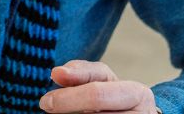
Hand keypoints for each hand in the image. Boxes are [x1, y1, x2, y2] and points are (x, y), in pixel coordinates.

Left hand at [38, 60, 157, 112]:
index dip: (67, 98)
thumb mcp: (102, 80)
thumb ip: (82, 73)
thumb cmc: (114, 97)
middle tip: (47, 107)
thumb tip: (57, 73)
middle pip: (95, 113)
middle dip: (67, 108)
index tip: (45, 101)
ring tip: (64, 112)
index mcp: (138, 94)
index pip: (96, 95)